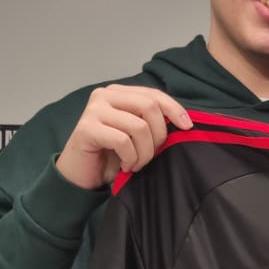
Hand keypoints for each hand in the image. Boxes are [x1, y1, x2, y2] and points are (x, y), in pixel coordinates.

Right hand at [55, 85, 192, 189]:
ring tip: (136, 164)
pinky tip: (125, 166)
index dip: (174, 109)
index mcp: (119, 93)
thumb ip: (151, 122)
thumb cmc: (111, 155)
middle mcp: (105, 95)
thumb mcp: (136, 135)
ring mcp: (94, 109)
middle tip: (151, 156)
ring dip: (144, 153)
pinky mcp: (86, 128)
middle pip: (149, 106)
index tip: (187, 127)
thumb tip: (184, 121)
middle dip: (158, 136)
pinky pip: (123, 141)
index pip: (154, 94)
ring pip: (139, 127)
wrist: (81, 175)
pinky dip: (130, 158)